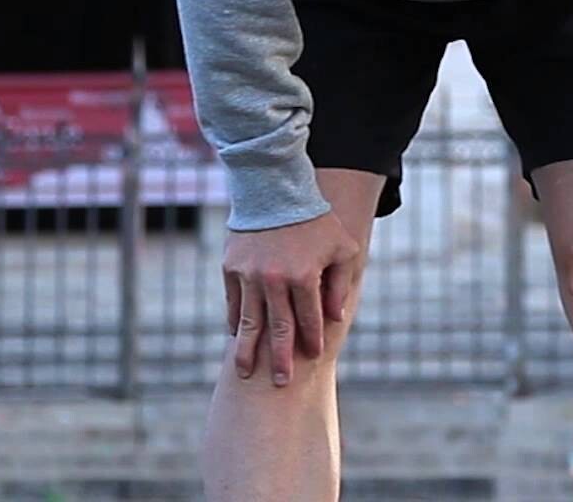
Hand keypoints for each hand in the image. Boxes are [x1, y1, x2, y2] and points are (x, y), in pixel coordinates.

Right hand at [222, 210, 360, 386]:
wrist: (274, 189)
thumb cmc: (315, 219)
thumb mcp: (341, 247)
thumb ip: (340, 283)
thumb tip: (335, 317)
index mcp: (303, 276)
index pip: (309, 318)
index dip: (312, 339)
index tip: (314, 356)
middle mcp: (274, 280)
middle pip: (278, 329)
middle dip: (280, 359)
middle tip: (280, 383)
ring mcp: (249, 276)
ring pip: (249, 322)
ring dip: (247, 349)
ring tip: (245, 372)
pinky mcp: (231, 268)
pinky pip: (233, 303)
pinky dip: (234, 321)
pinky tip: (235, 337)